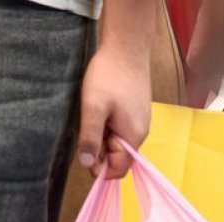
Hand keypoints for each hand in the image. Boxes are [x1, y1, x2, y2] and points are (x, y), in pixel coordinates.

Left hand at [77, 42, 150, 178]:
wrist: (127, 50)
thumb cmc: (109, 77)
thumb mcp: (93, 108)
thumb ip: (91, 137)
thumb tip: (87, 164)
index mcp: (132, 138)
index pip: (118, 169)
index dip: (99, 168)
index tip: (83, 153)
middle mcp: (140, 135)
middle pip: (119, 157)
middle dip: (100, 150)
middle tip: (86, 128)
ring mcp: (140, 123)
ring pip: (119, 143)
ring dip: (103, 137)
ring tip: (93, 115)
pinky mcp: (137, 113)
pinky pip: (121, 131)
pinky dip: (108, 127)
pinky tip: (101, 109)